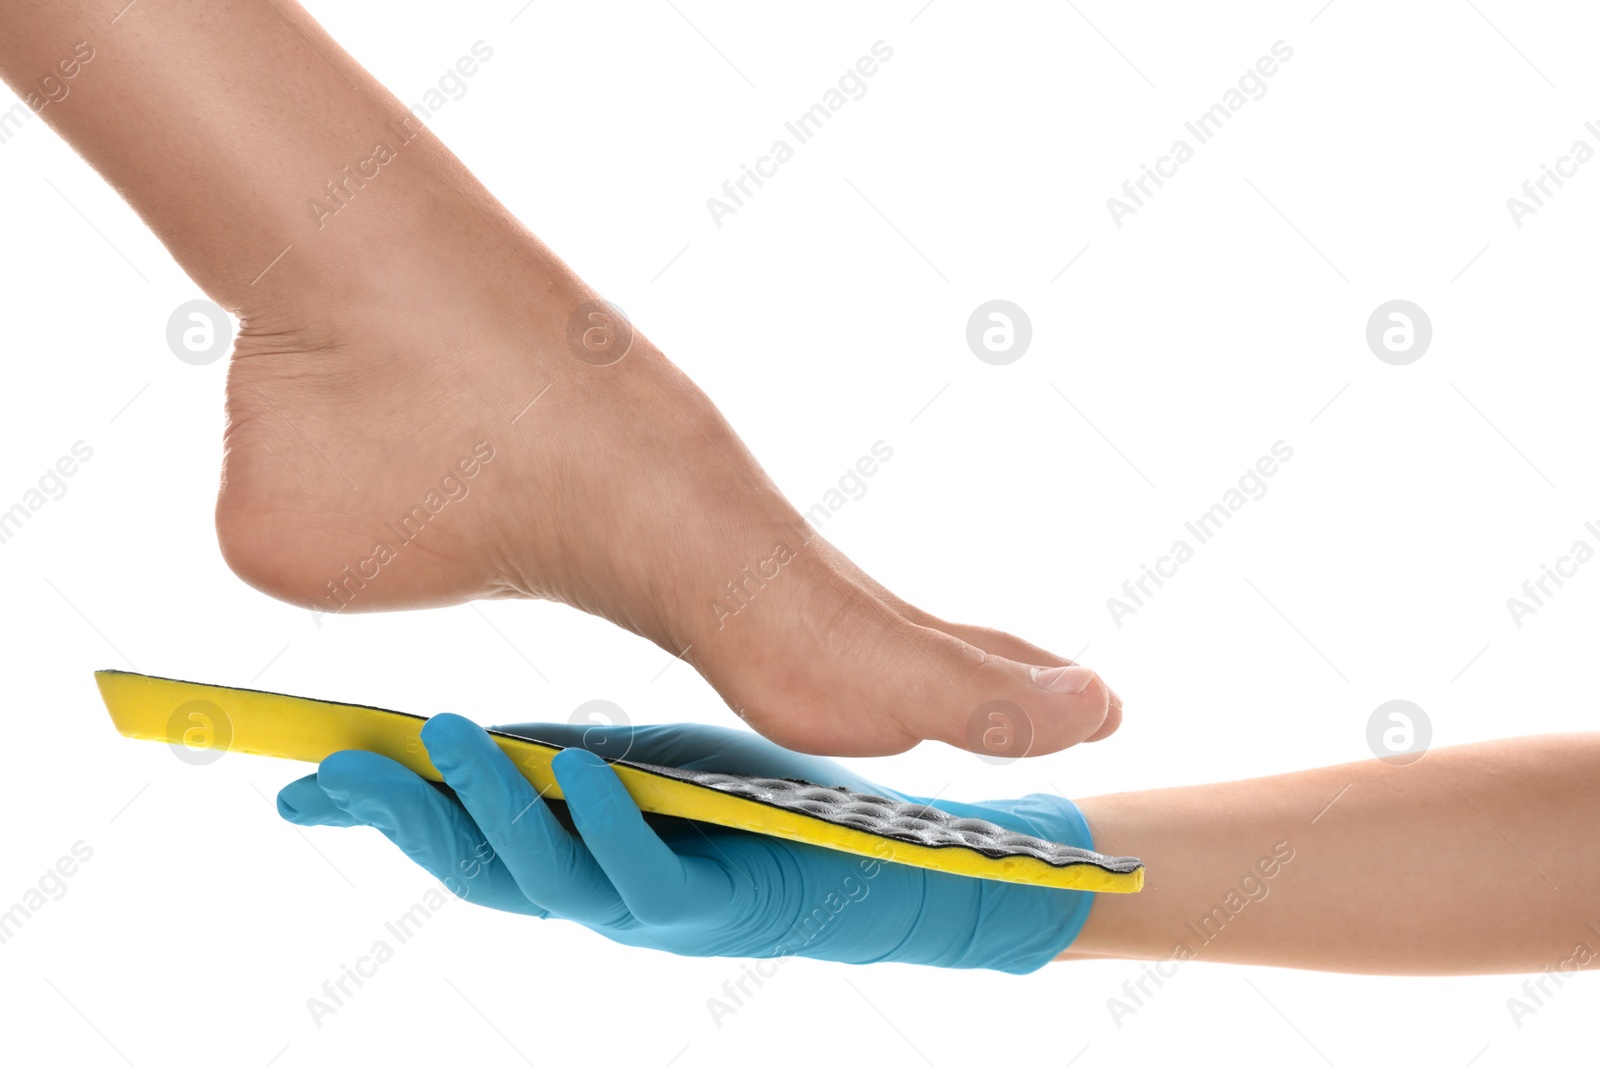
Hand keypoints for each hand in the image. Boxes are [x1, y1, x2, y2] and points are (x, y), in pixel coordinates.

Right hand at [277, 715, 1095, 972]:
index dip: (373, 816)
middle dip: (403, 819)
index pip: (452, 842)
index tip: (294, 780)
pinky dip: (607, 825)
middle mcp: (595, 896)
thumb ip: (549, 763)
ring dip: (489, 812)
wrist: (881, 852)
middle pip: (477, 872)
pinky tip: (578, 768)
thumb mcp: (632, 768)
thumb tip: (456, 740)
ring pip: (548, 881)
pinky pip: (650, 878)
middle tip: (335, 762)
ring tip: (442, 740)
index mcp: (568, 858)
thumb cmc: (752, 805)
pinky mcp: (722, 910)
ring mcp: (653, 909)